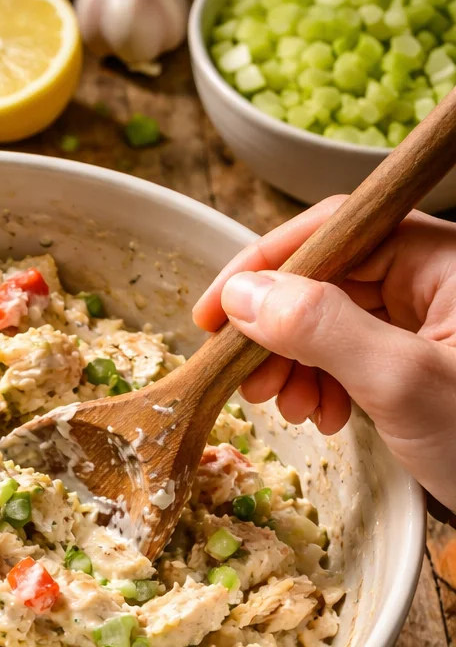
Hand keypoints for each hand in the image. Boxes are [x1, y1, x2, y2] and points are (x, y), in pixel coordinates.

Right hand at [192, 196, 455, 515]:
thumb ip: (322, 329)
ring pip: (331, 320)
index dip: (266, 265)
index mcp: (443, 260)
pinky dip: (322, 384)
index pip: (336, 229)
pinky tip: (322, 417)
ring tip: (287, 409)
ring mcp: (428, 324)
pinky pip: (351, 355)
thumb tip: (244, 295)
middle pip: (327, 276)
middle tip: (247, 381)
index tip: (213, 313)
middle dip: (276, 328)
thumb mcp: (401, 382)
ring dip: (294, 362)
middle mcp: (435, 281)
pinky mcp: (421, 364)